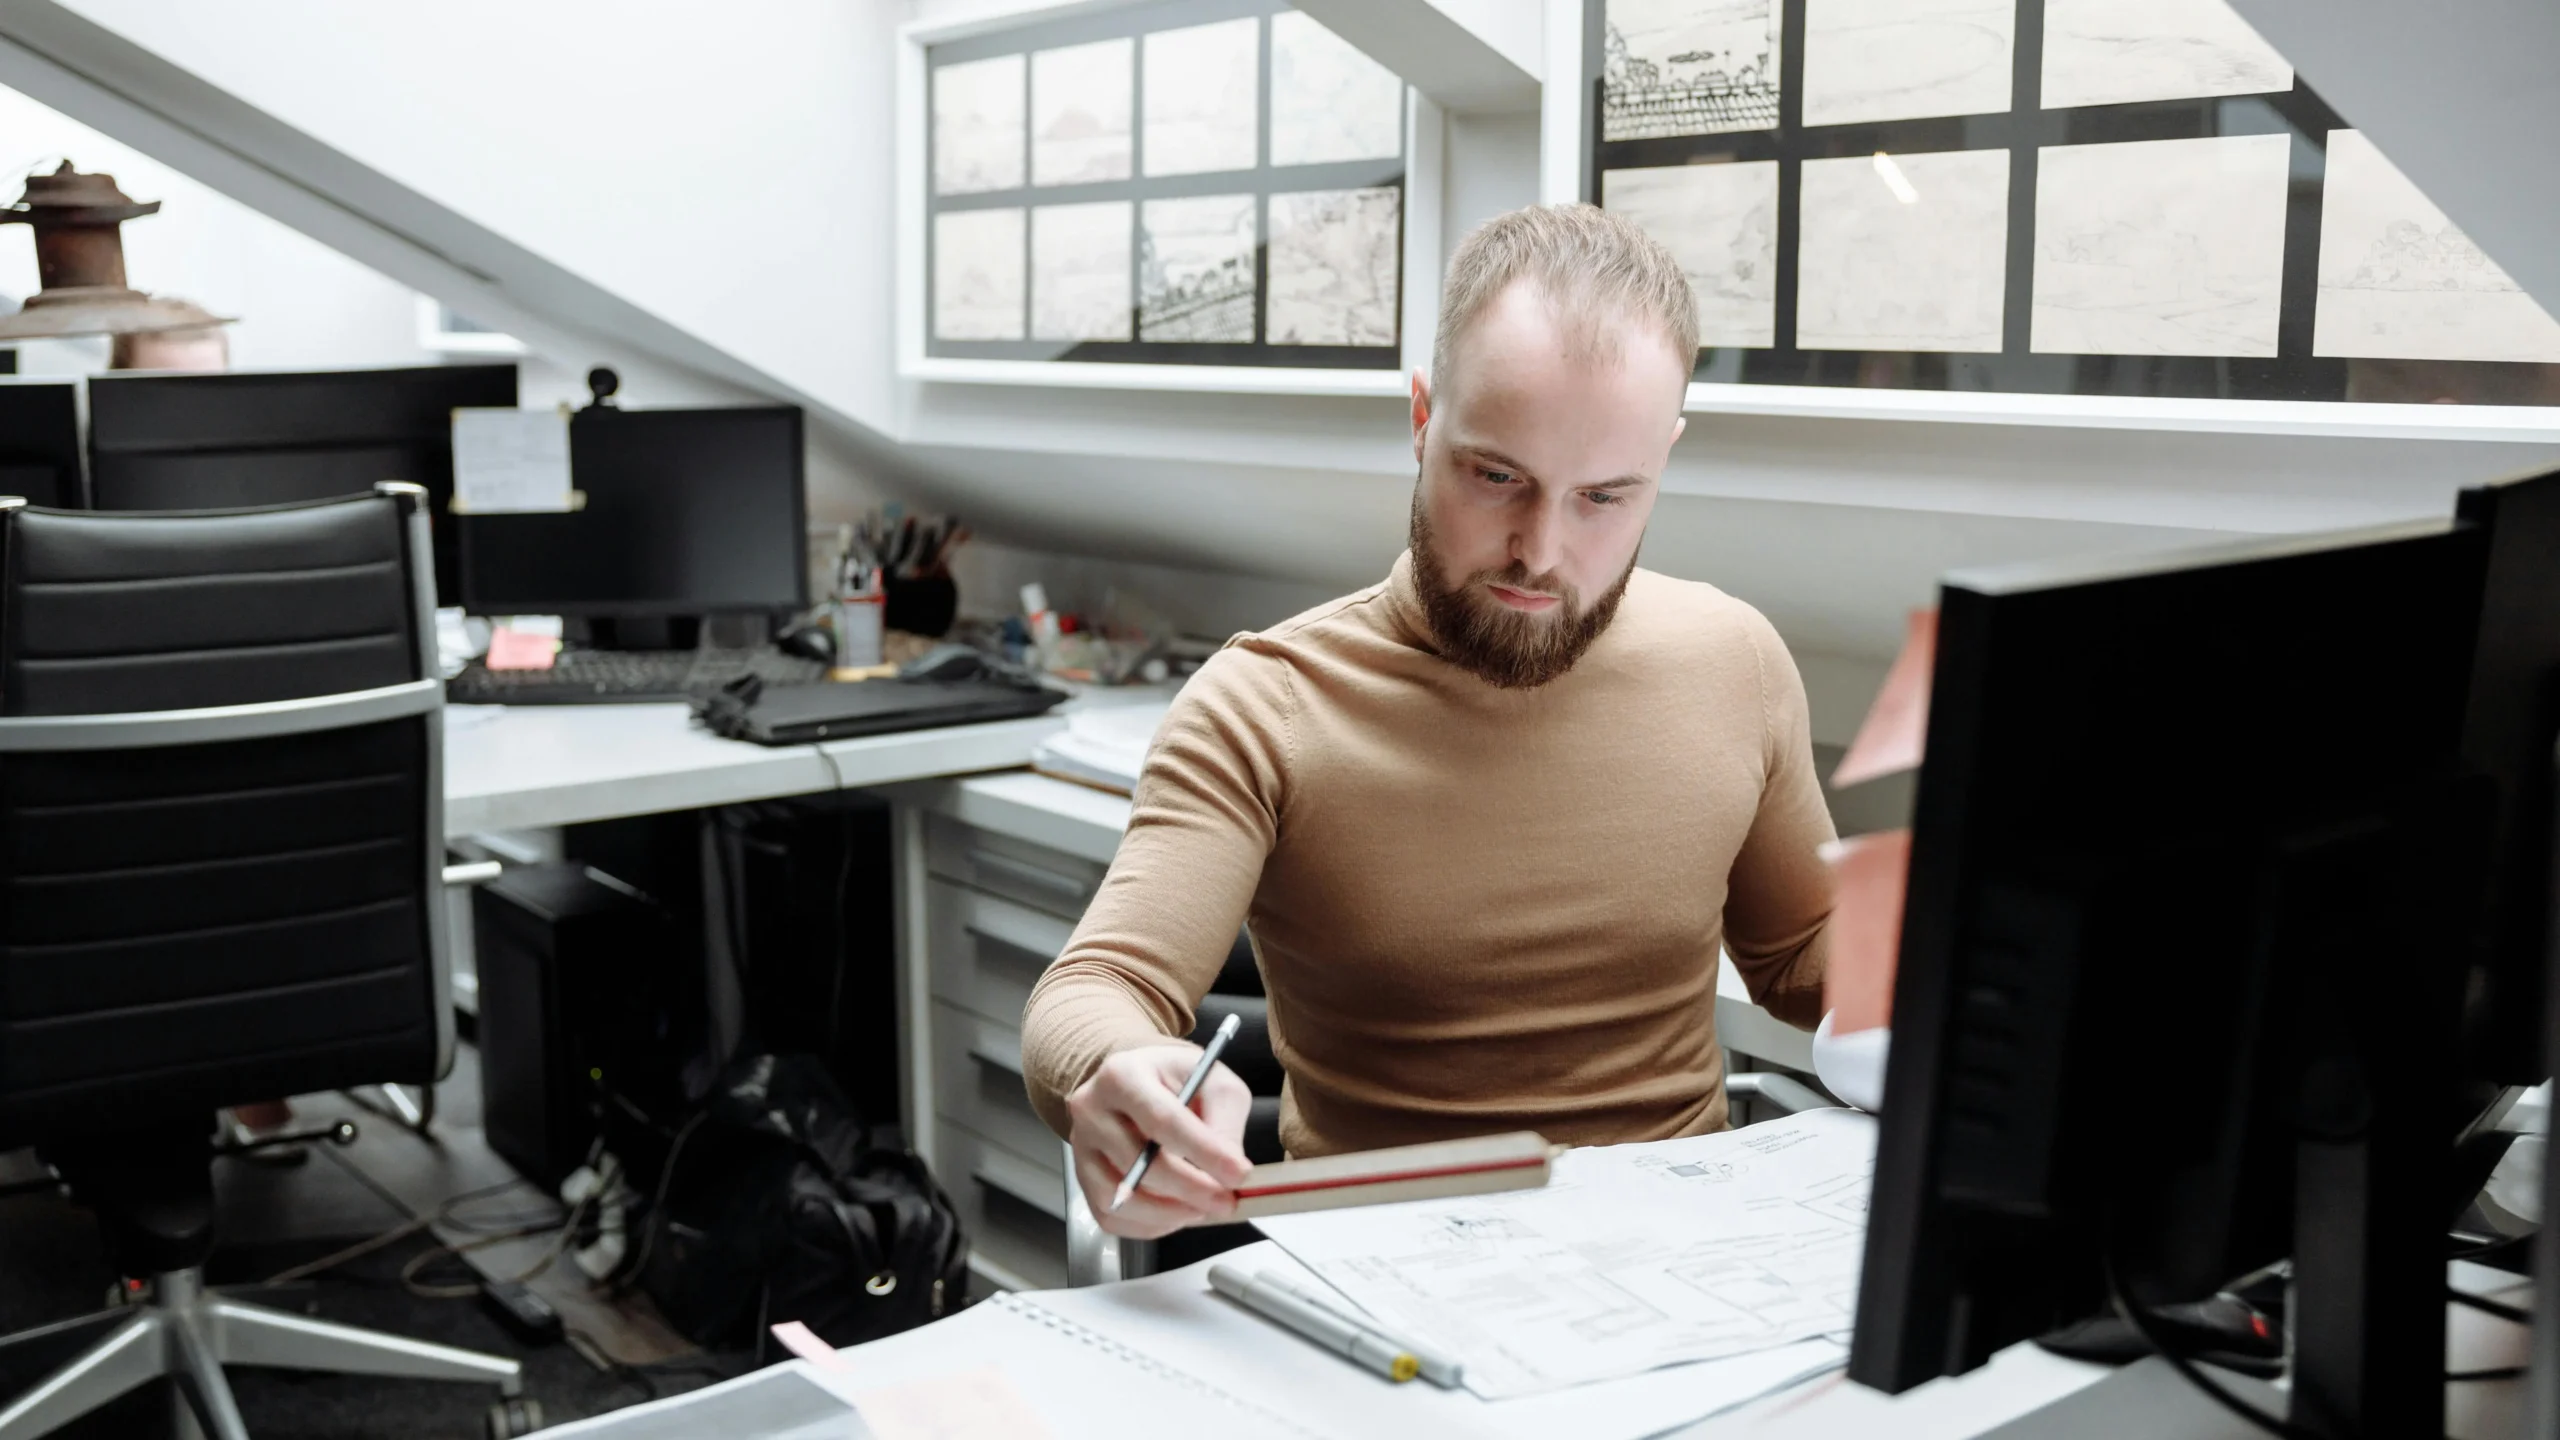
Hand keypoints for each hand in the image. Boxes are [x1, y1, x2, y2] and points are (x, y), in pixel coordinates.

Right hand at [1066, 1044, 1251, 1239]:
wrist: (1138, 1086)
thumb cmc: (1175, 1082)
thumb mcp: (1213, 1081)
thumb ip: (1225, 1120)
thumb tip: (1229, 1165)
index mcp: (1123, 1075)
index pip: (1163, 1120)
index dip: (1204, 1152)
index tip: (1238, 1174)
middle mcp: (1092, 1110)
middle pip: (1142, 1164)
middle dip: (1192, 1189)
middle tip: (1227, 1201)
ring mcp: (1083, 1148)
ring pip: (1124, 1198)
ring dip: (1171, 1213)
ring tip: (1204, 1208)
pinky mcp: (1084, 1180)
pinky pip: (1112, 1217)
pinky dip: (1150, 1225)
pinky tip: (1177, 1213)